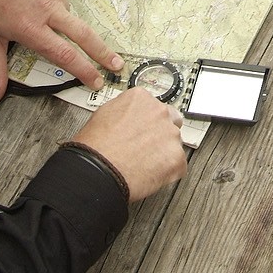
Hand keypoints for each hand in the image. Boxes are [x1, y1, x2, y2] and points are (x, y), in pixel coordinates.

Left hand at [0, 0, 122, 104]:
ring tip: (33, 5)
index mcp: (30, 28)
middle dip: (103, 52)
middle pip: (84, 35)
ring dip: (57, 14)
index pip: (65, 55)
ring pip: (66, 9)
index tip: (97, 80)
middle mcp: (47, 8)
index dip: (84, 70)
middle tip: (117, 64)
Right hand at [72, 86, 187, 200]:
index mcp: (141, 99)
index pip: (154, 106)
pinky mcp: (177, 158)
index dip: (147, 122)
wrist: (96, 171)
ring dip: (164, 153)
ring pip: (174, 144)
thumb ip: (124, 111)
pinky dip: (167, 171)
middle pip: (170, 122)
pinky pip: (178, 165)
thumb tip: (128, 116)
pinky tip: (150, 174)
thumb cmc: (94, 147)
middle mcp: (160, 113)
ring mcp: (171, 135)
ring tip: (144, 164)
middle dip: (160, 134)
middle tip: (145, 148)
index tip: (144, 130)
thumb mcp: (102, 114)